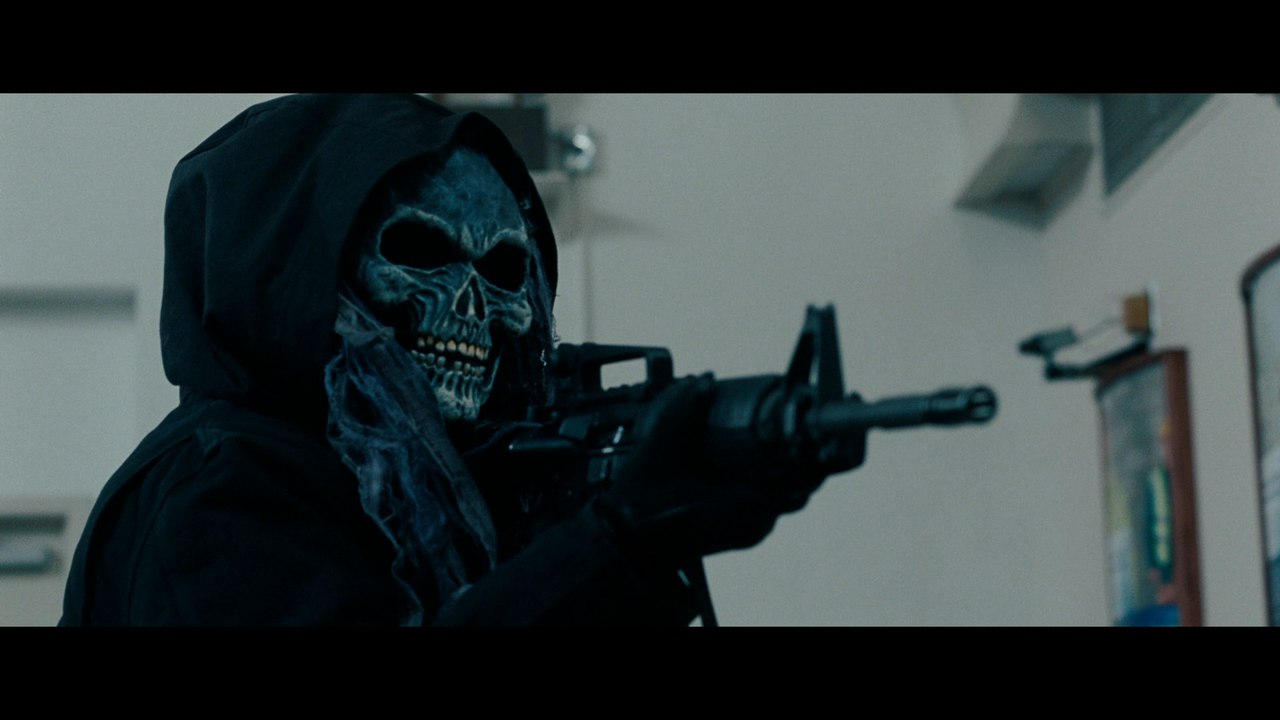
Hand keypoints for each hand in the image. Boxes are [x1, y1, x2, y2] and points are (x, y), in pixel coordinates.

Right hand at [595, 373, 822, 558]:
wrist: (626, 545)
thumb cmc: (642, 507)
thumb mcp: (660, 451)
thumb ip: (683, 412)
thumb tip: (704, 380)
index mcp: (746, 504)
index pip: (803, 478)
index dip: (819, 452)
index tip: (826, 428)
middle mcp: (755, 522)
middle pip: (799, 486)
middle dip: (805, 455)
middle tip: (807, 424)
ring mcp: (750, 531)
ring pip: (785, 497)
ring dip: (788, 470)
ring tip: (788, 439)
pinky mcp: (741, 533)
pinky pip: (769, 505)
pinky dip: (772, 483)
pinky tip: (761, 462)